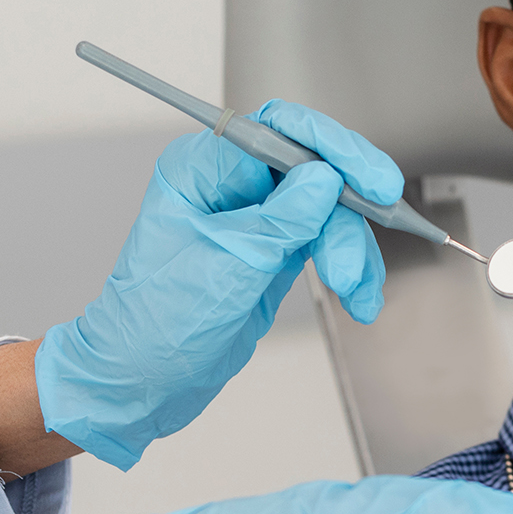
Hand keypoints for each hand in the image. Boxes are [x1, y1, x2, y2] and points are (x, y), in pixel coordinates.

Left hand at [32, 99, 403, 468]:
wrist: (140, 383)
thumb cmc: (154, 325)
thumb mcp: (225, 268)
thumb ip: (280, 220)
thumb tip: (327, 178)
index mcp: (202, 169)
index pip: (280, 130)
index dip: (334, 150)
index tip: (371, 183)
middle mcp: (231, 184)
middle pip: (316, 169)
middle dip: (348, 213)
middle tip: (372, 240)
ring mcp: (257, 215)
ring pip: (330, 209)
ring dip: (352, 250)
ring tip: (356, 292)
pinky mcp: (276, 248)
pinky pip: (328, 241)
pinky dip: (350, 268)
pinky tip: (359, 297)